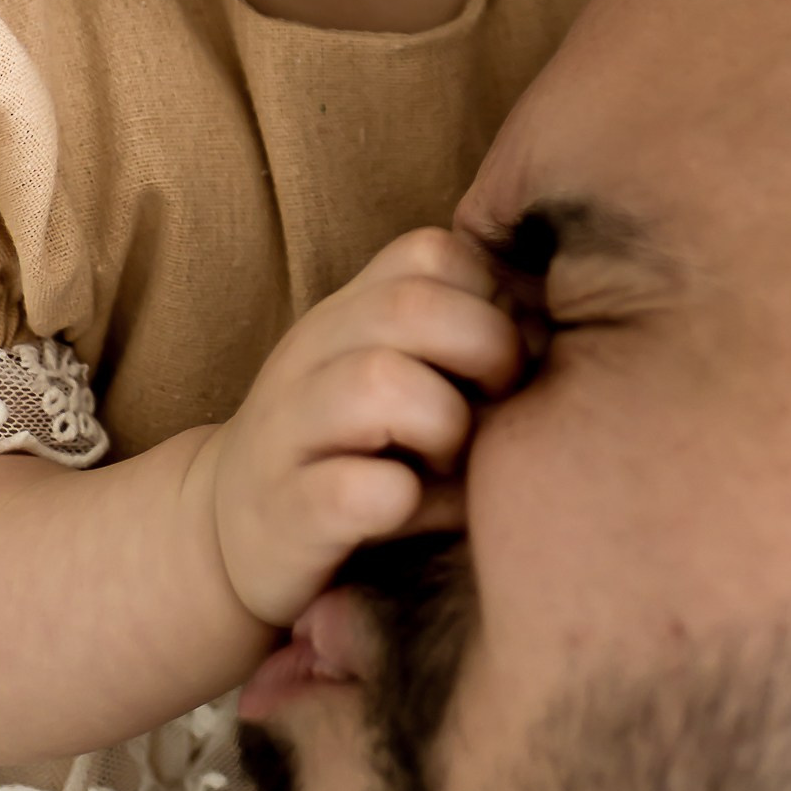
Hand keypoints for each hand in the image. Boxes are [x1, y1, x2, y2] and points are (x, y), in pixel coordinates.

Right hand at [198, 229, 523, 628]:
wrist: (228, 539)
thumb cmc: (353, 453)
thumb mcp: (399, 379)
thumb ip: (462, 345)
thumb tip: (562, 337)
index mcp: (349, 314)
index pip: (431, 252)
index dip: (490, 295)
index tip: (506, 354)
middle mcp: (311, 357)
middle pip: (409, 306)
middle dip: (485, 352)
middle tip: (496, 408)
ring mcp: (289, 432)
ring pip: (378, 383)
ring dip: (443, 426)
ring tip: (448, 464)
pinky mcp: (285, 514)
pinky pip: (353, 489)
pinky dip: (398, 500)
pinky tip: (406, 510)